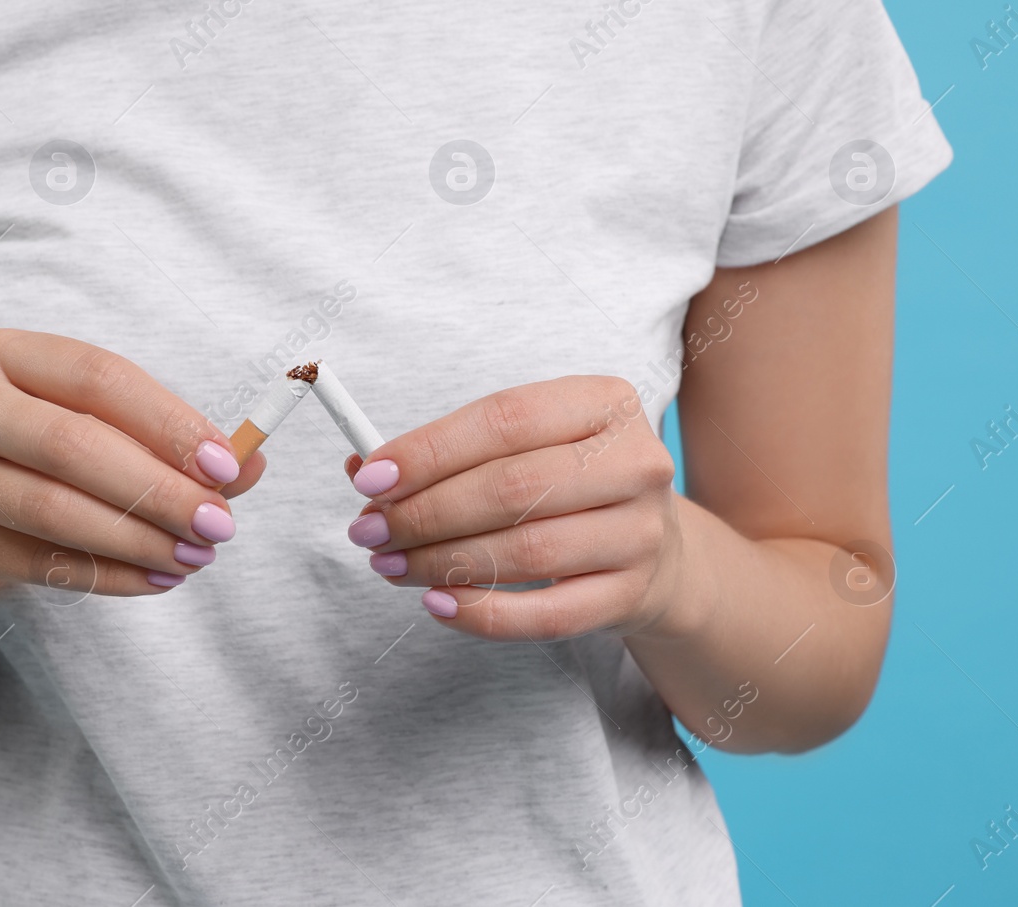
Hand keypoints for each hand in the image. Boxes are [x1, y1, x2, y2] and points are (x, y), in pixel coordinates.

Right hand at [0, 330, 264, 597]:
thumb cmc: (47, 462)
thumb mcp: (107, 434)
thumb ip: (175, 445)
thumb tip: (253, 464)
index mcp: (12, 355)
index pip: (100, 377)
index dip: (168, 423)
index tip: (227, 466)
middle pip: (72, 443)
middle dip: (158, 489)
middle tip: (218, 525)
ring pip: (51, 508)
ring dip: (136, 539)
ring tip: (193, 558)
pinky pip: (35, 562)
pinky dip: (106, 575)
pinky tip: (153, 579)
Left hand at [342, 376, 692, 640]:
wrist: (655, 549)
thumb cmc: (566, 484)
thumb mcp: (524, 447)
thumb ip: (447, 452)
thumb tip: (362, 468)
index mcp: (604, 403)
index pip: (505, 420)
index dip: (430, 451)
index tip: (370, 480)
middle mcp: (635, 462)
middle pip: (512, 488)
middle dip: (424, 513)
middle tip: (369, 532)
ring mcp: (642, 532)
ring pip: (526, 552)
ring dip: (441, 563)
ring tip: (391, 566)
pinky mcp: (633, 594)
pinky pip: (547, 614)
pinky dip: (483, 613)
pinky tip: (438, 604)